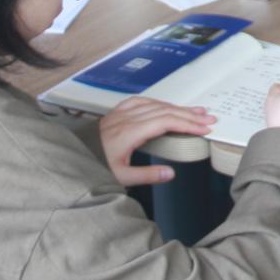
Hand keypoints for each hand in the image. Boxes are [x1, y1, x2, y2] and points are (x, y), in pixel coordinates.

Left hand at [99, 97, 216, 185]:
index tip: (204, 128)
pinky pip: (143, 102)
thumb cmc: (93, 167)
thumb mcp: (119, 177)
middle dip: (189, 114)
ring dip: (178, 107)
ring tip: (197, 111)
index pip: (165, 122)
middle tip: (210, 119)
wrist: (70, 158)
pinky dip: (161, 103)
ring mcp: (120, 113)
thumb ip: (146, 175)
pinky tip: (168, 106)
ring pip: (155, 104)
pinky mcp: (116, 113)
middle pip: (164, 111)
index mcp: (128, 133)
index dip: (187, 123)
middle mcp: (126, 119)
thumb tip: (171, 173)